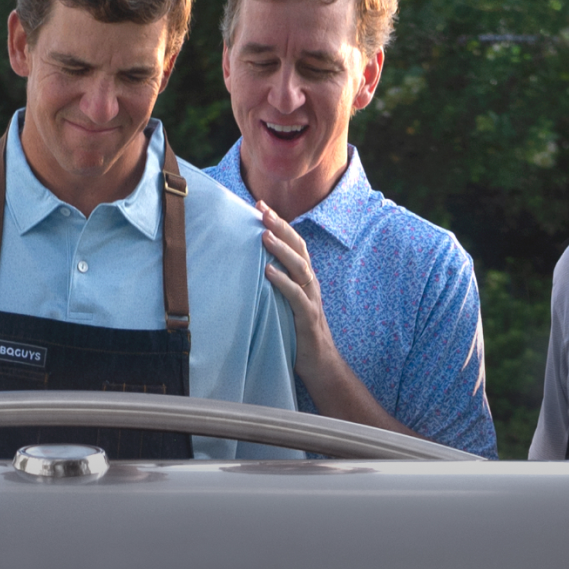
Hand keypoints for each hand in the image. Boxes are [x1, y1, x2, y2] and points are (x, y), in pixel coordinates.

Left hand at [257, 202, 336, 393]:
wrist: (320, 363)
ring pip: (299, 268)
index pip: (294, 243)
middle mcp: (310, 284)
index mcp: (304, 278)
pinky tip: (269, 272)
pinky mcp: (307, 318)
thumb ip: (274, 284)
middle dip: (280, 227)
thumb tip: (248, 267)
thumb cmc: (297, 333)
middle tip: (262, 210)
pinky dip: (283, 283)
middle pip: (298, 248)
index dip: (279, 223)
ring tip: (264, 235)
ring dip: (281, 250)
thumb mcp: (284, 302)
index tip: (260, 205)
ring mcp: (311, 300)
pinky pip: (296, 297)